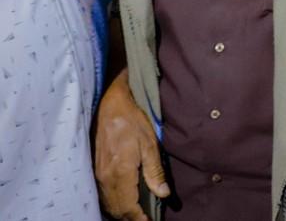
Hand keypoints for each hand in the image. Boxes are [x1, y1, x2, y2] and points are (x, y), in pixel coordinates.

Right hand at [94, 69, 169, 219]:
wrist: (108, 104)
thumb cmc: (131, 121)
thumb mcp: (149, 144)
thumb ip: (155, 171)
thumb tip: (163, 194)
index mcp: (120, 173)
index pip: (128, 207)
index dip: (139, 219)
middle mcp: (105, 178)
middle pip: (116, 209)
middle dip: (130, 218)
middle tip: (144, 219)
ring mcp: (97, 174)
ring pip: (107, 203)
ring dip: (120, 212)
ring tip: (135, 214)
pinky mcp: (94, 168)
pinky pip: (101, 194)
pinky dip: (112, 202)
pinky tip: (121, 200)